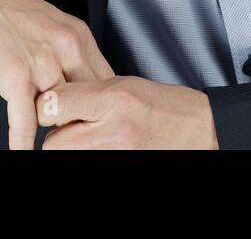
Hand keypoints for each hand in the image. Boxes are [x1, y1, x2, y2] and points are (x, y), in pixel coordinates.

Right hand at [0, 0, 113, 149]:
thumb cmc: (3, 9)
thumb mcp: (49, 26)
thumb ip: (64, 55)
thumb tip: (73, 85)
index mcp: (78, 37)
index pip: (105, 83)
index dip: (101, 108)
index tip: (99, 123)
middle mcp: (67, 48)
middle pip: (89, 101)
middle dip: (83, 122)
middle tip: (78, 140)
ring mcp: (43, 62)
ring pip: (61, 112)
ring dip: (55, 131)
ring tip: (54, 145)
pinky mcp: (16, 75)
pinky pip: (26, 121)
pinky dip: (24, 142)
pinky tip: (23, 152)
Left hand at [35, 76, 219, 148]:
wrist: (201, 131)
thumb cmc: (166, 106)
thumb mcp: (127, 85)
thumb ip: (89, 92)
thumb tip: (55, 101)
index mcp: (115, 98)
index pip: (53, 105)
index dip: (49, 105)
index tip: (55, 106)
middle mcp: (114, 129)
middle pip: (53, 142)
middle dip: (58, 134)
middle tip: (75, 126)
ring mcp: (118, 153)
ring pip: (66, 156)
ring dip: (71, 148)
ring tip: (91, 136)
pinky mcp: (119, 165)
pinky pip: (85, 164)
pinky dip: (86, 154)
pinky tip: (103, 146)